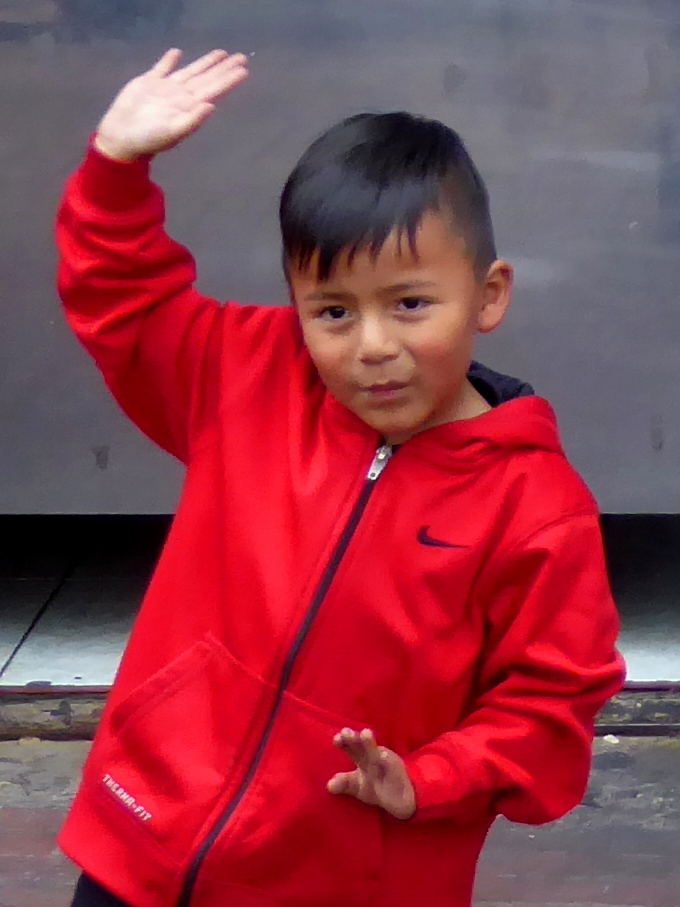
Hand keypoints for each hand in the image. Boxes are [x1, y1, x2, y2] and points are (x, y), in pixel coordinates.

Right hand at [94, 48, 248, 161]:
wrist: (121, 137)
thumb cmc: (148, 139)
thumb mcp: (172, 132)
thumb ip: (192, 120)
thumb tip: (212, 106)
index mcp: (189, 107)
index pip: (214, 90)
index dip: (228, 80)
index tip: (244, 70)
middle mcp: (181, 96)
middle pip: (207, 79)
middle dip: (223, 69)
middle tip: (241, 57)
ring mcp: (165, 89)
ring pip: (190, 71)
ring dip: (205, 63)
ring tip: (221, 53)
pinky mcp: (148, 83)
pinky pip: (162, 68)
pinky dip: (169, 61)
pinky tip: (176, 53)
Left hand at [327, 728, 415, 819]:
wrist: (400, 799)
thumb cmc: (375, 787)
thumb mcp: (357, 787)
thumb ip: (343, 784)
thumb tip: (329, 786)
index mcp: (361, 758)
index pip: (350, 748)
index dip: (344, 743)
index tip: (337, 739)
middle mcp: (372, 756)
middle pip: (361, 745)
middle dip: (353, 739)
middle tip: (345, 732)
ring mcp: (385, 762)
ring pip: (376, 752)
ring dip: (370, 743)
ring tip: (365, 733)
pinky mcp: (397, 771)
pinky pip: (391, 766)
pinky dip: (387, 761)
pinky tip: (383, 756)